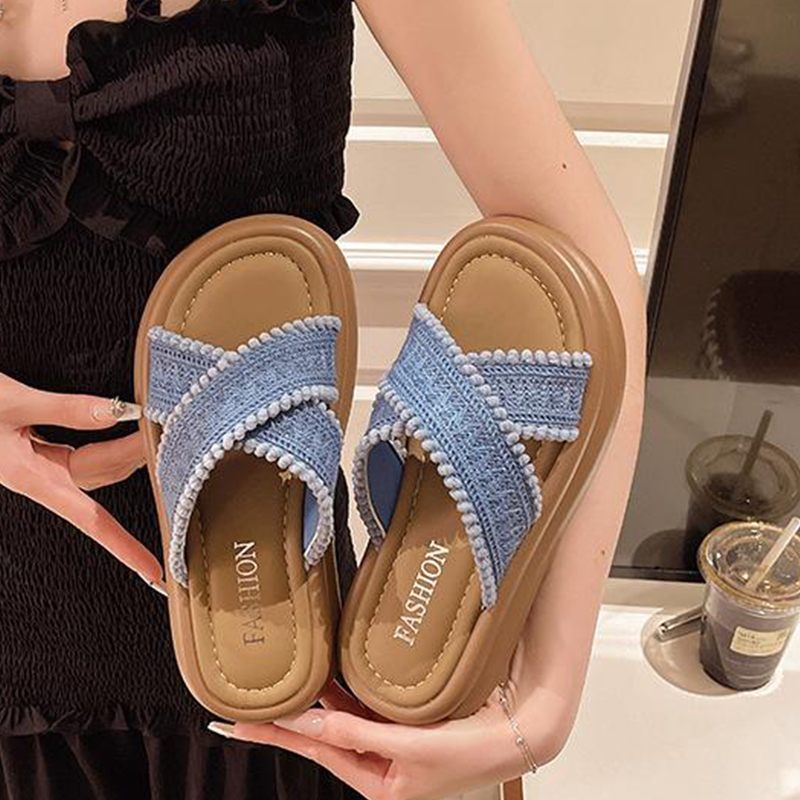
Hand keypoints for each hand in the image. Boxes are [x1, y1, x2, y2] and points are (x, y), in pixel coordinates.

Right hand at [0, 371, 165, 591]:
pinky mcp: (32, 447)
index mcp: (31, 478)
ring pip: (92, 462)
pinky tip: (114, 422)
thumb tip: (116, 412)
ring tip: (151, 425)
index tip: (155, 571)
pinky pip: (76, 448)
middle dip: (134, 457)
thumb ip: (67, 409)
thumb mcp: (12, 402)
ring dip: (121, 445)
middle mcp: (38, 476)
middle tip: (165, 431)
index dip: (126, 548)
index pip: (92, 521)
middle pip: (100, 477)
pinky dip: (100, 435)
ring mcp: (35, 463)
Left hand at [208, 677, 553, 799]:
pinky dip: (343, 693)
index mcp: (378, 786)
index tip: (235, 726)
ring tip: (283, 687)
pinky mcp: (403, 726)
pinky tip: (327, 679)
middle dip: (287, 722)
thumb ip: (358, 733)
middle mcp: (379, 767)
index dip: (276, 736)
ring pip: (340, 720)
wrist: (514, 734)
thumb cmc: (468, 752)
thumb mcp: (408, 749)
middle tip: (245, 708)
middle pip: (321, 737)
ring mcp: (389, 745)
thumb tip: (311, 721)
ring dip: (314, 703)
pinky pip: (363, 709)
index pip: (316, 751)